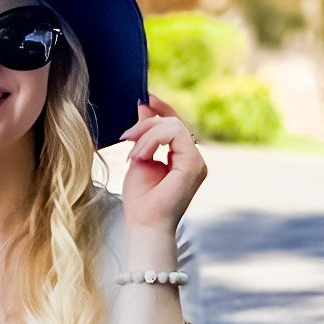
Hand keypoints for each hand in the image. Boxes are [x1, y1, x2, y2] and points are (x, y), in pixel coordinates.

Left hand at [117, 91, 206, 241]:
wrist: (144, 225)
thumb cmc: (141, 200)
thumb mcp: (139, 157)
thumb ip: (144, 134)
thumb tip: (143, 106)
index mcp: (183, 158)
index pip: (176, 124)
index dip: (161, 108)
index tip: (143, 98)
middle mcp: (194, 158)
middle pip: (174, 122)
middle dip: (146, 124)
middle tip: (126, 136)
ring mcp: (197, 162)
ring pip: (173, 126)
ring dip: (146, 135)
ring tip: (132, 153)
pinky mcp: (194, 165)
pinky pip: (175, 135)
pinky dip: (153, 140)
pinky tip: (140, 154)